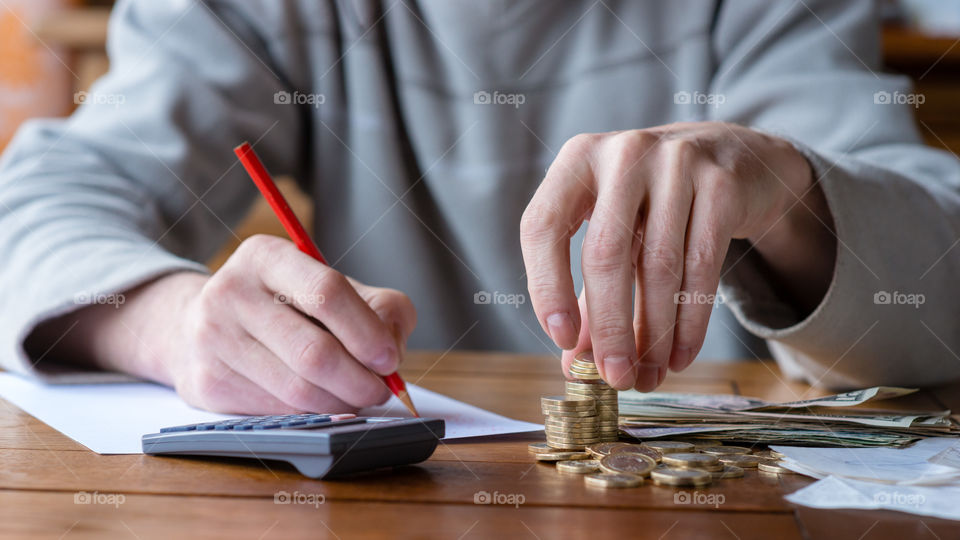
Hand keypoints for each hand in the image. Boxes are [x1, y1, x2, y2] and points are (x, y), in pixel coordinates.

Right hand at [36, 234, 416, 413]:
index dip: (371, 331)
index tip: (393, 357)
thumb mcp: (323, 286)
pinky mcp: (202, 382)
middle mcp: (229, 291)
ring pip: (296, 388)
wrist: (188, 324)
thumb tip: (397, 342)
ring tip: (360, 400)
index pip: (327, 291)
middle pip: (315, 349)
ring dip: (342, 402)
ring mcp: (210, 339)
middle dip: (363, 380)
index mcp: (265, 255)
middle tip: (384, 392)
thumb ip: (376, 303)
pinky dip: (308, 413)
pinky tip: (319, 404)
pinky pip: (271, 408)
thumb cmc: (279, 304)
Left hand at [520, 121, 826, 391]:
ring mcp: (676, 163)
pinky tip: (681, 355)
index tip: (561, 340)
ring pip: (659, 267)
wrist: (733, 157)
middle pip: (605, 254)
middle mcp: (624, 153)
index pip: (543, 226)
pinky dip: (690, 322)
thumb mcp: (612, 232)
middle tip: (614, 377)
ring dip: (654, 334)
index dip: (547, 287)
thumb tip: (572, 365)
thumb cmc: (652, 202)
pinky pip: (702, 267)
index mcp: (577, 159)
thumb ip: (586, 294)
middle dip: (610, 327)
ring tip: (649, 375)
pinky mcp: (721, 185)